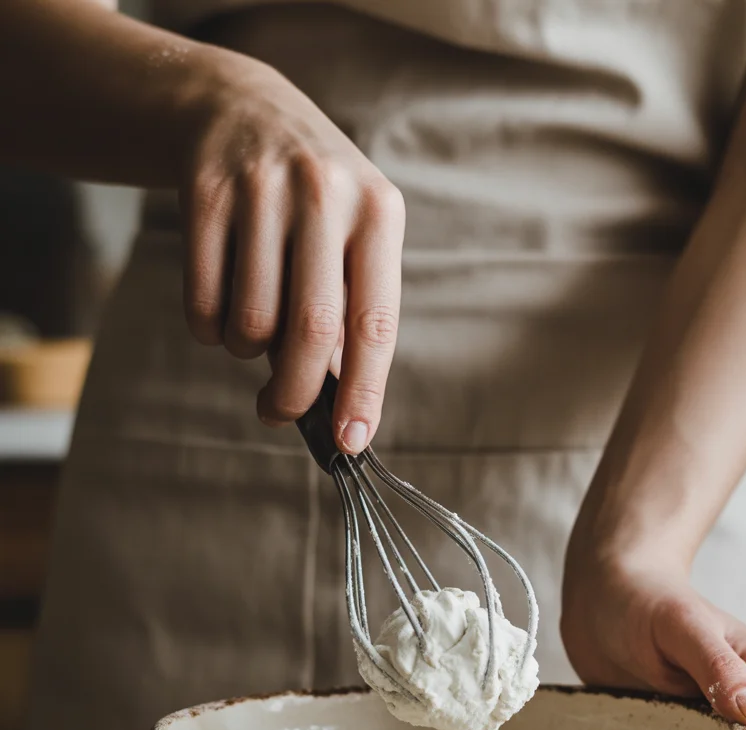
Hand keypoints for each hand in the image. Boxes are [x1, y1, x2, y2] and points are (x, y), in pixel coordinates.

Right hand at [179, 53, 404, 449]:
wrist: (240, 107)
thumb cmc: (311, 202)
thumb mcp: (351, 236)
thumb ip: (353, 311)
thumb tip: (341, 409)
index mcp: (379, 213)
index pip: (375, 323)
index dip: (363, 392)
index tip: (350, 443)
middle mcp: (325, 194)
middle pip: (312, 332)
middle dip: (296, 393)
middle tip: (280, 413)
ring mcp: (262, 189)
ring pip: (251, 324)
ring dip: (247, 351)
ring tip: (254, 326)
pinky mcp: (204, 191)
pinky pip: (203, 303)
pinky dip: (210, 328)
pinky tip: (220, 304)